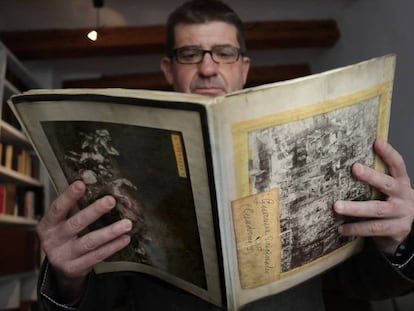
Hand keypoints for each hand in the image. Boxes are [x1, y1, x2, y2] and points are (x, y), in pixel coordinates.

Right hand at [36, 180, 131, 300]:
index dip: (69, 196)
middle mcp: (53, 241)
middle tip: (111, 200)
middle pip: (76, 224)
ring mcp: (63, 256)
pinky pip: (97, 256)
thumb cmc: (65, 237)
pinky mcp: (75, 269)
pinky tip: (125, 238)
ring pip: (90, 242)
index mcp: (47, 225)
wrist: (60, 269)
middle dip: (94, 211)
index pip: (58, 208)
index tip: (81, 184)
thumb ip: (74, 208)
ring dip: (110, 232)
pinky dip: (113, 246)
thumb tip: (94, 184)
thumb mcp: (62, 223)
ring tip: (127, 224)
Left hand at [334, 138, 413, 253]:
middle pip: (387, 184)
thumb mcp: (388, 188)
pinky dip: (356, 228)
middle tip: (354, 168)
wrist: (406, 228)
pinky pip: (374, 229)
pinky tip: (341, 228)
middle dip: (371, 176)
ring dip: (356, 208)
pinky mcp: (396, 230)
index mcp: (401, 182)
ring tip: (337, 206)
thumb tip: (349, 160)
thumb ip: (376, 176)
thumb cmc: (389, 202)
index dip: (388, 153)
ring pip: (377, 210)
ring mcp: (401, 214)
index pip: (397, 165)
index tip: (377, 142)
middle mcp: (403, 196)